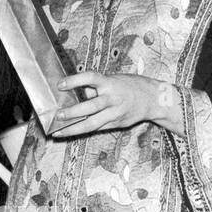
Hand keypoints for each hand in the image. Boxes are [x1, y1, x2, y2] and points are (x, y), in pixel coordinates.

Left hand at [53, 71, 184, 137]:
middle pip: (90, 107)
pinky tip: (70, 133)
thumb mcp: (113, 80)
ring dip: (74, 128)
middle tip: (58, 115)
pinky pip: (97, 129)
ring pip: (92, 124)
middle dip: (73, 112)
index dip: (75, 81)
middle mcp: (113, 99)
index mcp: (110, 83)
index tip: (60, 85)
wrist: (153, 99)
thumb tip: (74, 93)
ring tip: (59, 131)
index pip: (90, 78)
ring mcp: (115, 113)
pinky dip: (83, 131)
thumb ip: (95, 87)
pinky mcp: (116, 124)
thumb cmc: (130, 86)